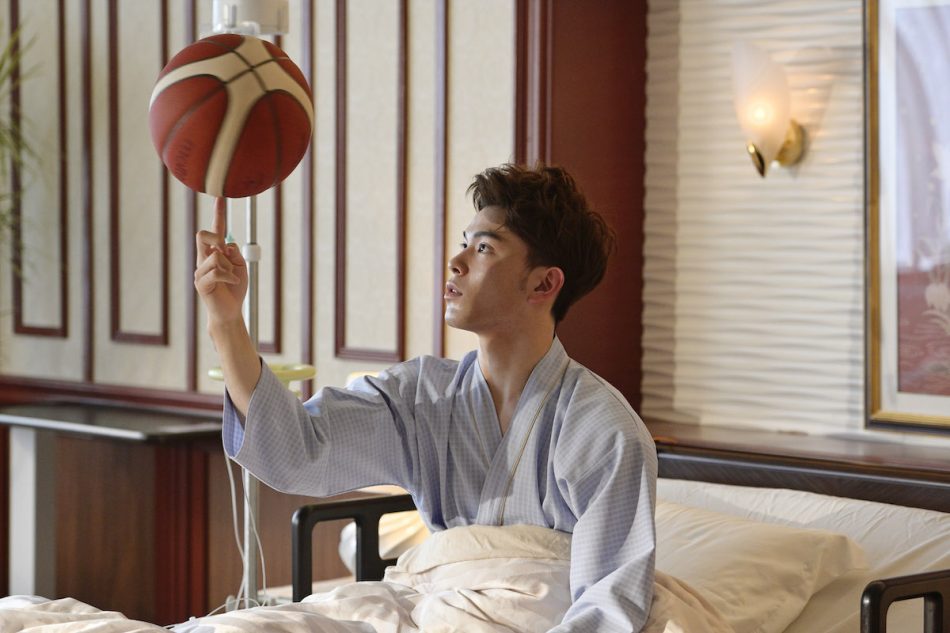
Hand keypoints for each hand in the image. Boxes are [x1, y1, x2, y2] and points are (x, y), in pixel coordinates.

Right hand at [194, 197, 246, 326]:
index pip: (214, 230)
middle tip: (225, 251)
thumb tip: (225, 245)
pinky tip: (233, 284)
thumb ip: (234, 253)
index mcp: (214, 253)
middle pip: (203, 235)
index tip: (221, 197)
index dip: (218, 214)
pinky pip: (217, 271)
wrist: (230, 311)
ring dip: (230, 268)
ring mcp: (200, 271)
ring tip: (232, 280)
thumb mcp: (240, 266)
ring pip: (216, 256)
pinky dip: (230, 277)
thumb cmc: (235, 289)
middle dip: (216, 238)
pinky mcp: (201, 283)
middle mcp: (203, 259)